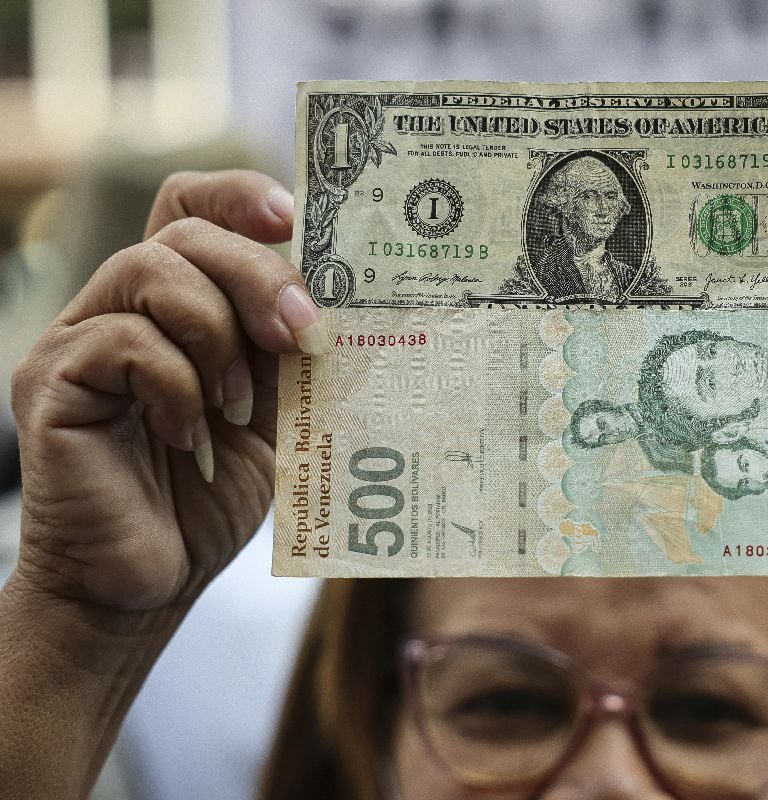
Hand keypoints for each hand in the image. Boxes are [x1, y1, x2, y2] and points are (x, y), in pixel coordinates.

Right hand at [11, 170, 326, 610]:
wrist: (147, 581)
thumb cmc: (206, 499)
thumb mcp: (272, 417)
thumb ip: (285, 355)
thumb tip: (337, 300)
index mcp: (174, 308)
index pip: (188, 209)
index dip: (236, 195)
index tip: (292, 217)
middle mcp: (118, 308)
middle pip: (184, 232)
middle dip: (259, 274)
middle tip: (303, 333)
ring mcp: (77, 340)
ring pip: (151, 269)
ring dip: (218, 333)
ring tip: (237, 404)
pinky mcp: (51, 381)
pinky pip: (124, 339)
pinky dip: (175, 386)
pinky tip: (186, 436)